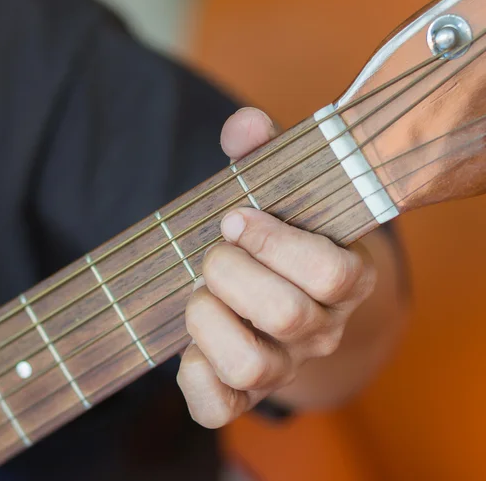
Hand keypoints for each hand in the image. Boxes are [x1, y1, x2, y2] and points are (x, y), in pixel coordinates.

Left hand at [176, 107, 377, 427]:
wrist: (280, 292)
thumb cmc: (275, 235)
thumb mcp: (275, 190)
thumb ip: (262, 153)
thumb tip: (245, 125)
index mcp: (344, 276)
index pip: (330, 272)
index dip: (274, 242)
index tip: (234, 215)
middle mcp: (322, 329)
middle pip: (286, 316)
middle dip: (230, 272)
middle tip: (214, 251)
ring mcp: (285, 367)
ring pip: (253, 365)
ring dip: (208, 319)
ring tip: (201, 294)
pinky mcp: (242, 394)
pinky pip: (218, 409)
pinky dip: (193, 376)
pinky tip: (189, 344)